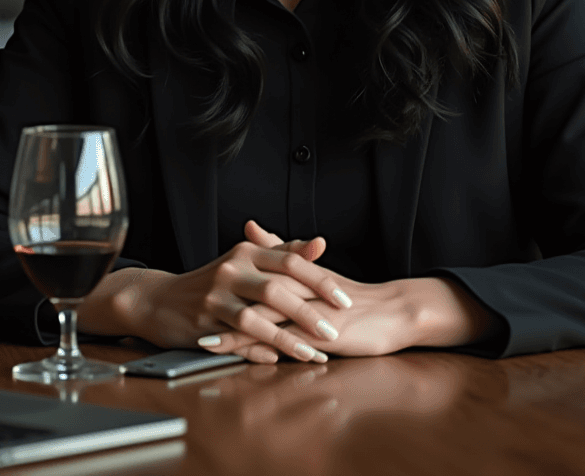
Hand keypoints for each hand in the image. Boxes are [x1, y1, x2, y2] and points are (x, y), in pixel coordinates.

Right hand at [75, 222, 351, 363]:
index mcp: (247, 251)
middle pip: (278, 287)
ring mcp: (217, 294)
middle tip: (335, 329)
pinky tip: (279, 359)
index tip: (345, 300)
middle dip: (309, 311)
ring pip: (258, 315)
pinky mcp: (205, 319)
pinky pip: (238, 336)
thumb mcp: (244, 261)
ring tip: (313, 353)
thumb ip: (282, 253)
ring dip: (288, 337)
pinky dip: (260, 348)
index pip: (291, 261)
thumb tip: (319, 245)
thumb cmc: (212, 281)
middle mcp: (233, 268)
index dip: (320, 280)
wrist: (159, 299)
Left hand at [197, 222, 492, 358]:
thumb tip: (250, 225)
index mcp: (296, 272)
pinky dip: (267, 351)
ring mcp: (312, 313)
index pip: (254, 274)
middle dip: (221, 308)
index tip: (195, 288)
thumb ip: (280, 248)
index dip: (223, 283)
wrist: (394, 312)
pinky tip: (247, 360)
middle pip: (253, 297)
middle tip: (191, 316)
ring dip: (235, 333)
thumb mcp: (314, 270)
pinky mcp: (325, 335)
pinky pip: (290, 343)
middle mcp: (302, 290)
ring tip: (205, 342)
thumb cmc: (353, 296)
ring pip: (267, 321)